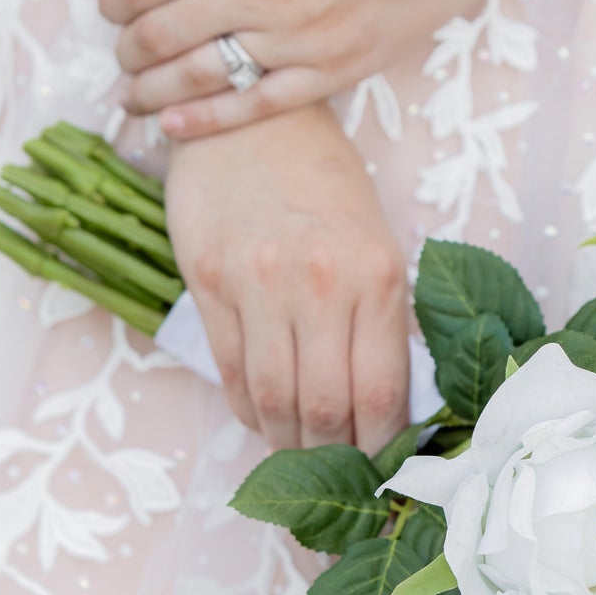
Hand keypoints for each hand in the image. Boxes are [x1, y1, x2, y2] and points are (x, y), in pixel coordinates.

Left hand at [98, 0, 539, 137]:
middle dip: (126, 46)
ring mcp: (302, 41)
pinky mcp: (336, 72)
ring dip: (152, 89)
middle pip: (164, 35)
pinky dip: (206, 121)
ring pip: (200, 77)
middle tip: (117, 47)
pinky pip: (256, 108)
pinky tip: (173, 125)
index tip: (108, 3)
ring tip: (131, 91)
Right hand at [164, 103, 409, 451]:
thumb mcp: (376, 242)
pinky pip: (231, 373)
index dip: (381, 448)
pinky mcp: (210, 283)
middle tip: (338, 481)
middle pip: (327, 408)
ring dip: (287, 444)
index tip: (384, 473)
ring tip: (298, 461)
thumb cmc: (323, 182)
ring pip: (275, 400)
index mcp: (379, 274)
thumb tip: (385, 407)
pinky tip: (263, 419)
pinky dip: (249, 410)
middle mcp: (321, 282)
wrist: (250, 113)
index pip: (383, 392)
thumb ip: (381, 319)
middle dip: (333, 460)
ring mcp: (260, 284)